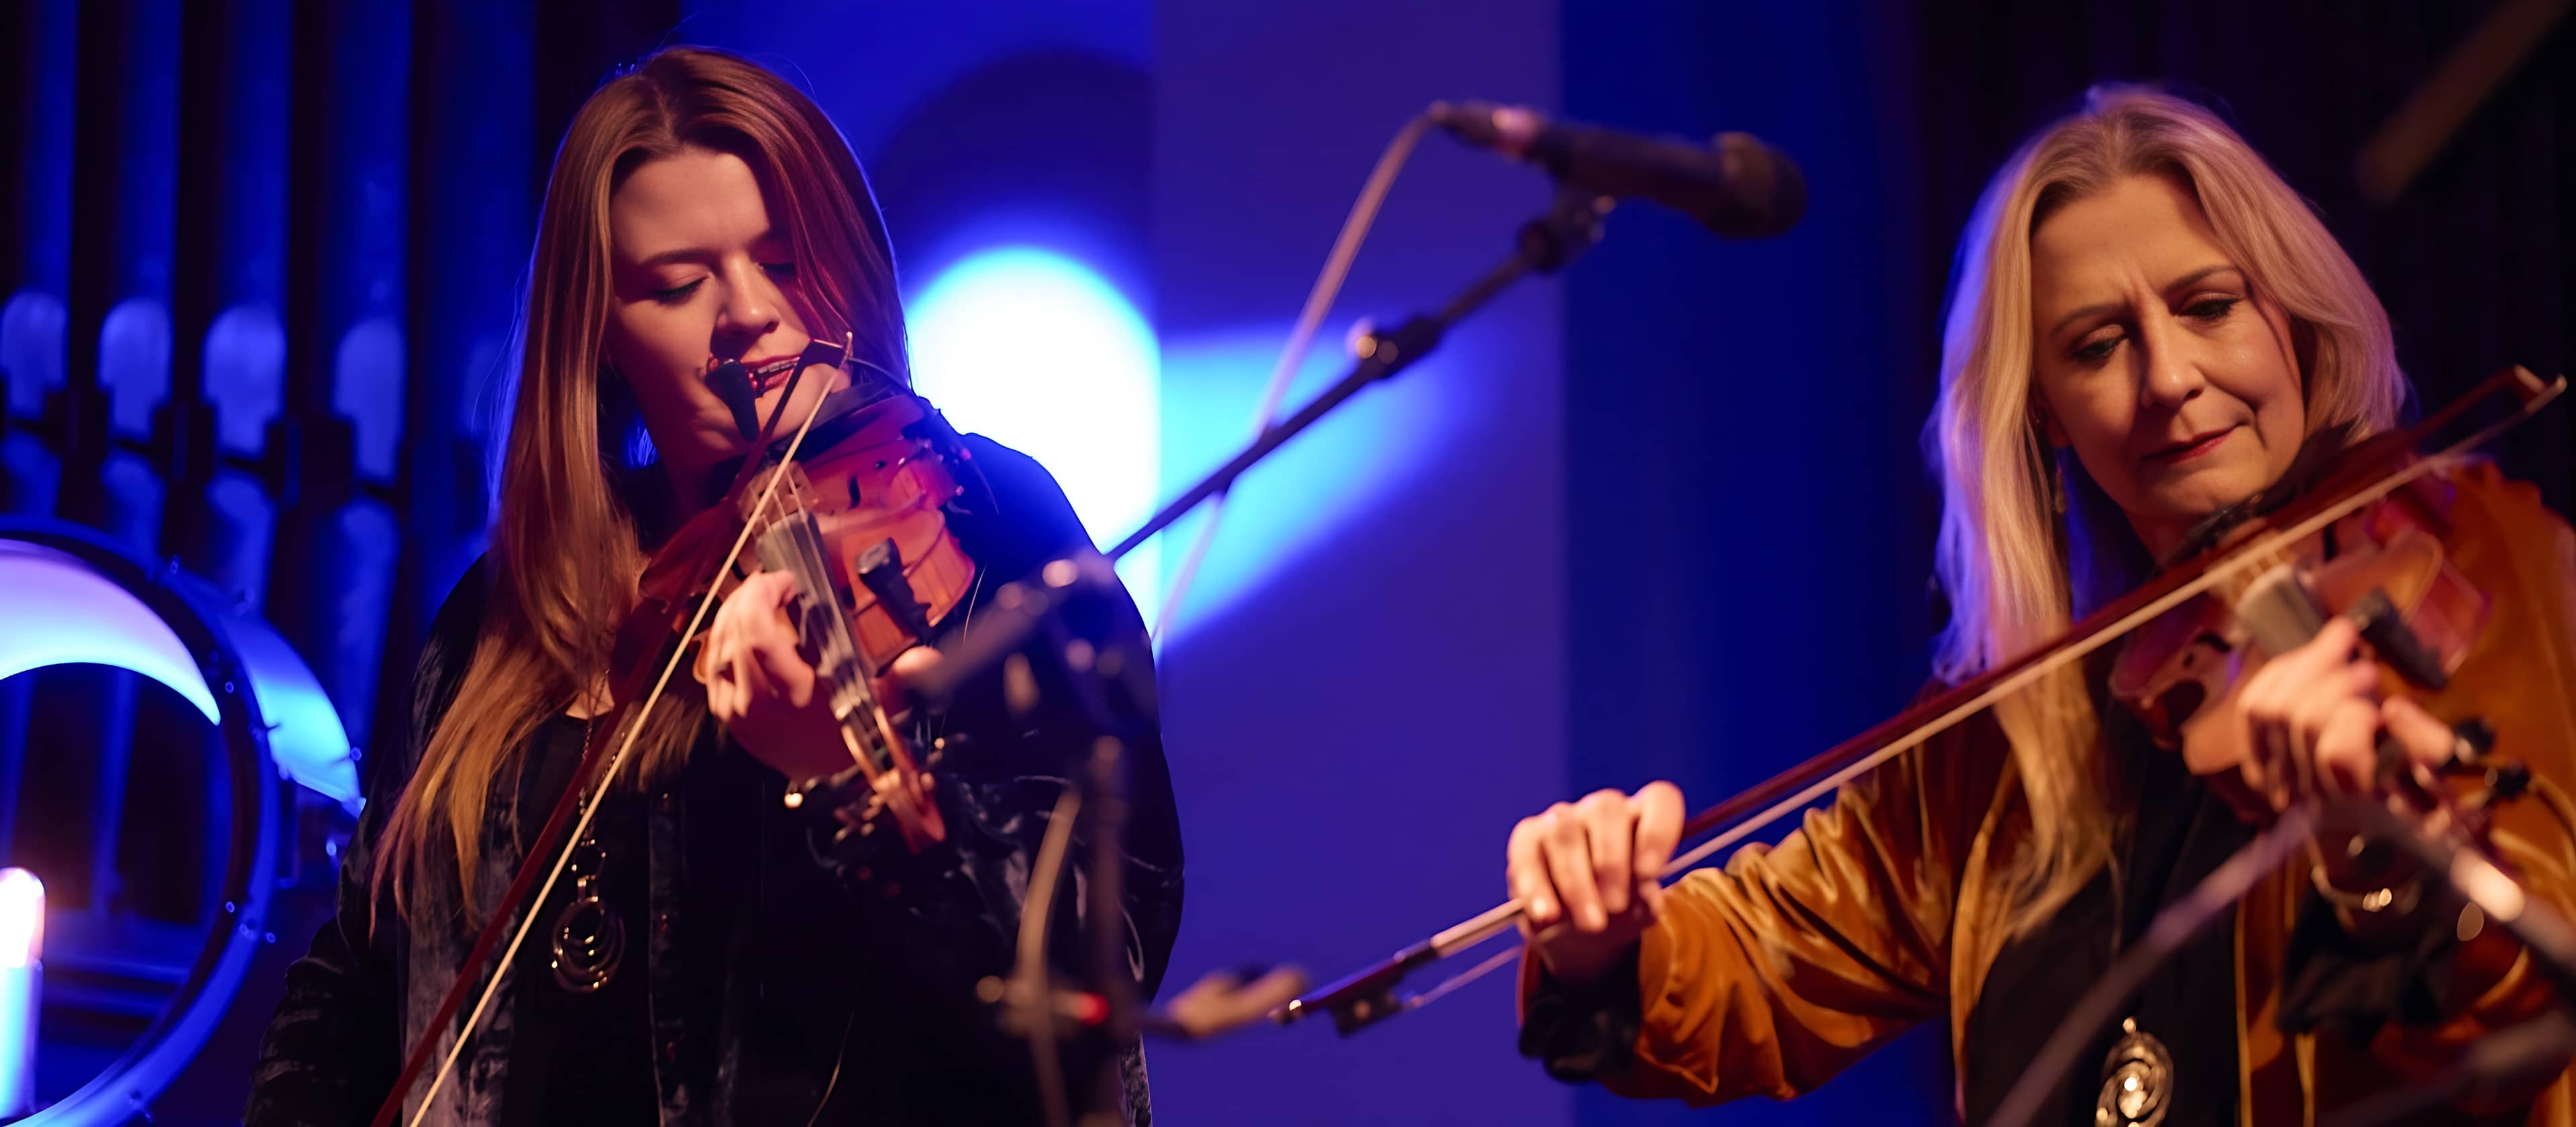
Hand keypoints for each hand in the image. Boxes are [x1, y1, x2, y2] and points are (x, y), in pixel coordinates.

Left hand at [696, 570, 945, 791]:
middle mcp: (753, 702)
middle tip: (770, 582)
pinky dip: (722, 642)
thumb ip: (903, 680)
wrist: (833, 788)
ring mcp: (735, 711)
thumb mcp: (882, 710)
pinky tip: (736, 629)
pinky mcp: (729, 718)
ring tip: (754, 598)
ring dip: (732, 616)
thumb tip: (926, 660)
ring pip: (717, 648)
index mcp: (789, 695)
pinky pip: (712, 670)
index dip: (763, 596)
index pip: (756, 632)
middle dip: (748, 597)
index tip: (786, 580)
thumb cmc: (854, 746)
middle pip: (733, 633)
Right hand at [1506, 782, 1683, 986]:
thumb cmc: (1618, 912)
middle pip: (1607, 810)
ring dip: (1576, 881)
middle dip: (1611, 863)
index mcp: (1643, 818)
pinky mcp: (1527, 838)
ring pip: (1565, 831)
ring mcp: (1562, 818)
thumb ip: (1646, 903)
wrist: (1576, 935)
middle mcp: (1602, 810)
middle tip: (1614, 907)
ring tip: (1589, 923)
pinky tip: (1547, 915)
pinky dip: (1536, 887)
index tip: (1649, 873)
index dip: (1656, 831)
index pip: (1659, 800)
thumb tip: (1644, 897)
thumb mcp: (1639, 913)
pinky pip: (1527, 854)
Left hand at [2187, 617, 2457, 887]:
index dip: (2356, 713)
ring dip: (2306, 667)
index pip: (2338, 751)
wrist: (2363, 852)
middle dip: (2333, 679)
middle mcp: (2307, 793)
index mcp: (2355, 804)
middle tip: (2365, 664)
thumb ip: (2426, 746)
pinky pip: (2251, 711)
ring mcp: (2275, 780)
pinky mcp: (2257, 766)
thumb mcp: (2439, 787)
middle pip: (2299, 718)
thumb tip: (2395, 709)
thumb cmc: (2408, 814)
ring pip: (2270, 708)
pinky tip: (2303, 658)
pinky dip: (2277, 676)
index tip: (2385, 692)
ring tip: (2339, 646)